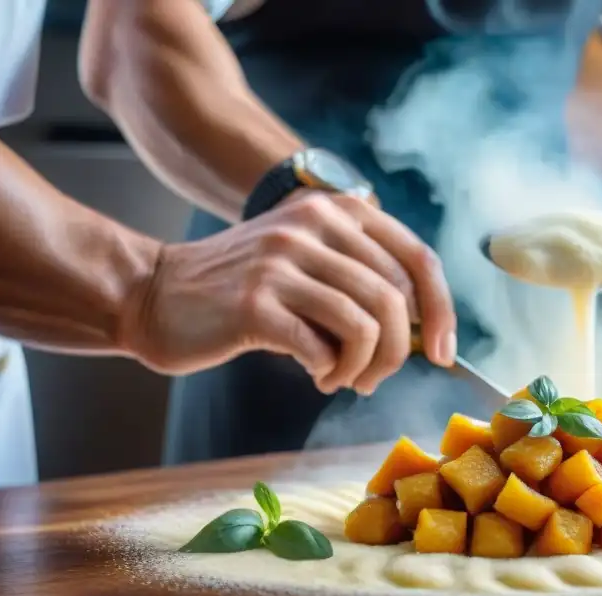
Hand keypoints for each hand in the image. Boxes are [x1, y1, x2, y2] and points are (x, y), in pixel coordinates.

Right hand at [119, 192, 456, 394]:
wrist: (157, 294)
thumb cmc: (246, 291)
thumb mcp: (310, 262)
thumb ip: (363, 278)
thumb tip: (426, 329)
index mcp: (337, 210)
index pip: (418, 259)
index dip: (443, 312)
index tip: (444, 353)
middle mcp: (313, 224)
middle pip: (396, 299)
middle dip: (399, 352)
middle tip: (375, 378)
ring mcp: (282, 260)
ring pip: (368, 324)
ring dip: (367, 368)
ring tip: (345, 379)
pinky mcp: (256, 302)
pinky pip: (324, 347)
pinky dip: (332, 372)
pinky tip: (317, 375)